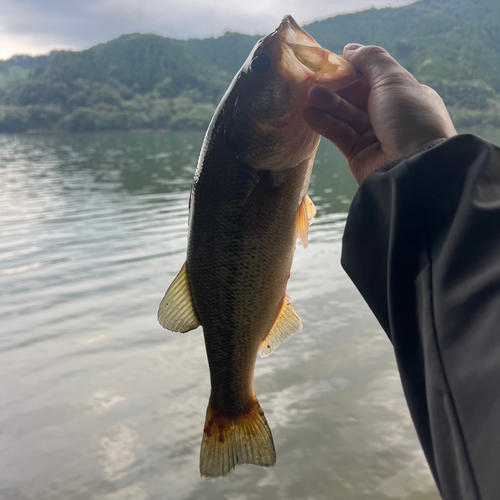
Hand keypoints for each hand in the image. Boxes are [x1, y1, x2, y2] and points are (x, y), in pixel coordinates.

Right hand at [304, 44, 456, 184]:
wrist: (413, 165)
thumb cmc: (408, 117)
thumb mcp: (393, 79)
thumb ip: (370, 60)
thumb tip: (350, 49)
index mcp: (404, 95)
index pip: (374, 79)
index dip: (353, 71)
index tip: (333, 65)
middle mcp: (390, 116)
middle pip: (357, 97)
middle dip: (336, 89)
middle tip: (314, 82)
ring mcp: (374, 136)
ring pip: (346, 116)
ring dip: (327, 105)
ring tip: (309, 97)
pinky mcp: (358, 154)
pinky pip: (339, 135)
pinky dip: (325, 124)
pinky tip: (310, 114)